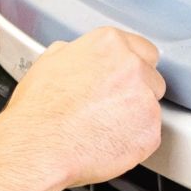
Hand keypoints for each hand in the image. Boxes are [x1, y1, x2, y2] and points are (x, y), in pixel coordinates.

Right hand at [0, 27, 164, 189]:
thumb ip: (75, 53)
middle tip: (110, 107)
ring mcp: (145, 100)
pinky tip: (107, 143)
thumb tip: (77, 54)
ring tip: (103, 129)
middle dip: (136, 93)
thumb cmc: (38, 110)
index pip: (143, 50)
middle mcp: (133, 66)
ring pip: (150, 109)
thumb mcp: (48, 63)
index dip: (133, 68)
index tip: (124, 80)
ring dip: (134, 118)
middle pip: (151, 79)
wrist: (39, 146)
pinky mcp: (150, 132)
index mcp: (109, 44)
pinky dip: (133, 143)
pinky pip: (148, 137)